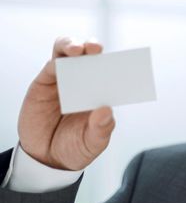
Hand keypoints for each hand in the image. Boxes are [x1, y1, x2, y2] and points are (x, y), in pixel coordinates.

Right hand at [17, 37, 115, 170]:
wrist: (46, 158)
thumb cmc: (75, 147)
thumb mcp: (92, 143)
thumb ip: (100, 129)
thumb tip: (106, 111)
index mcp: (102, 92)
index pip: (112, 71)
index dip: (119, 63)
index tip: (125, 59)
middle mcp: (85, 81)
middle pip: (90, 55)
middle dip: (93, 46)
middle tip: (96, 48)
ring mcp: (64, 79)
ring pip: (67, 52)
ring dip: (72, 44)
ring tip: (77, 50)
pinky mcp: (44, 82)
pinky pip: (50, 66)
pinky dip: (56, 62)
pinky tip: (59, 65)